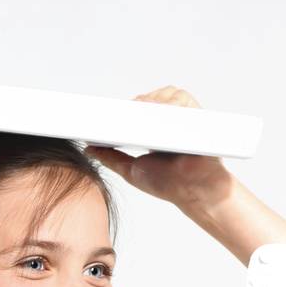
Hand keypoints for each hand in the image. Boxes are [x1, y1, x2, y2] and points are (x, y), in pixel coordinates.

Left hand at [84, 87, 233, 208]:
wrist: (194, 192)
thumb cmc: (169, 184)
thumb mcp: (131, 170)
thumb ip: (110, 158)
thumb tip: (89, 148)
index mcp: (153, 131)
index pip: (136, 109)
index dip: (125, 109)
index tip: (111, 113)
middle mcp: (169, 121)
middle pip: (150, 98)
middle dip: (138, 103)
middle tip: (128, 113)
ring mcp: (183, 117)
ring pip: (166, 94)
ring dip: (154, 101)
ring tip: (144, 114)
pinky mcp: (197, 115)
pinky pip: (182, 98)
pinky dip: (171, 102)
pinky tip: (160, 113)